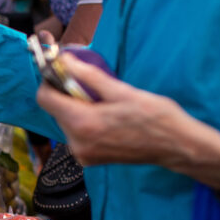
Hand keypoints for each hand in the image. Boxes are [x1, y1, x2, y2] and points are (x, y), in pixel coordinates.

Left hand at [36, 53, 219, 188]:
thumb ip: (89, 76)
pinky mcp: (87, 160)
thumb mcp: (122, 91)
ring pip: (65, 123)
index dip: (49, 82)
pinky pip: (75, 135)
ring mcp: (81, 154)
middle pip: (55, 111)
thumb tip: (65, 60)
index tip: (61, 72)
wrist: (175, 146)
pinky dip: (84, 124)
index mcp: (82, 123)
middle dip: (67, 96)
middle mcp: (76, 142)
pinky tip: (105, 120)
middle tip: (91, 86)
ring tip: (104, 105)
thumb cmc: (155, 116)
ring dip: (76, 110)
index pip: (44, 99)